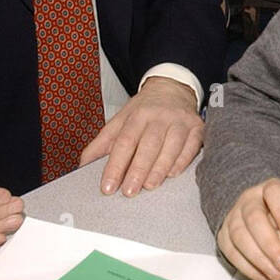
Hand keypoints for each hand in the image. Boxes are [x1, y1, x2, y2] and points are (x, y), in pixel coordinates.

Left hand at [82, 76, 201, 195]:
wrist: (172, 88)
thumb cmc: (145, 109)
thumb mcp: (120, 120)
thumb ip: (102, 143)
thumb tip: (83, 165)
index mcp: (137, 114)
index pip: (124, 142)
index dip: (115, 166)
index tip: (108, 187)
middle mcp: (160, 116)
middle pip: (149, 145)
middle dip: (137, 170)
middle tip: (129, 191)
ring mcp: (180, 121)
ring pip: (171, 147)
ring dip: (160, 169)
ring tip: (149, 186)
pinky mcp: (197, 127)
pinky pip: (192, 147)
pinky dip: (182, 162)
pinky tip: (172, 174)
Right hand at [217, 178, 279, 279]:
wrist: (261, 214)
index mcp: (269, 189)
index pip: (273, 193)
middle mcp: (249, 200)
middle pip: (253, 217)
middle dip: (268, 242)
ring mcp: (233, 216)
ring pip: (239, 235)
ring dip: (257, 258)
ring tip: (276, 275)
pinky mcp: (224, 235)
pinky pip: (231, 252)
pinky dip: (247, 268)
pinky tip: (264, 278)